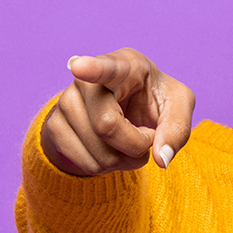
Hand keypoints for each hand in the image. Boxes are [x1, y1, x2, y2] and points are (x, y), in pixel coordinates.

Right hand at [40, 48, 196, 175]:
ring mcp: (66, 102)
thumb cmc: (153, 101)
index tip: (77, 66)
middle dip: (135, 144)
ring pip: (98, 152)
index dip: (91, 67)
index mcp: (123, 65)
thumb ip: (177, 129)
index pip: (106, 67)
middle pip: (107, 125)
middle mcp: (88, 80)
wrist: (125, 111)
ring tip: (127, 141)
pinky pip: (87, 164)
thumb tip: (161, 158)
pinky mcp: (55, 126)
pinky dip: (108, 167)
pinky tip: (111, 149)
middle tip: (146, 135)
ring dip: (124, 159)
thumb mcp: (178, 106)